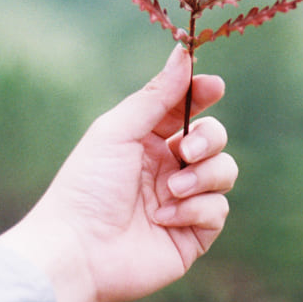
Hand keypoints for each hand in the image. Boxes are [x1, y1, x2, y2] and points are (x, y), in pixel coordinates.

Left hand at [0, 45, 236, 301]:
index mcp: (148, 140)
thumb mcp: (119, 129)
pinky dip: (196, 210)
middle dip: (208, 139)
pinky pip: (218, 210)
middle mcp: (168, 167)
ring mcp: (182, 200)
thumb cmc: (88, 186)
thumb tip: (183, 51)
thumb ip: (157, 94)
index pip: (187, 109)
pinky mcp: (193, 233)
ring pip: (224, 171)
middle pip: (214, 138)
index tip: (214, 86)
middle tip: (185, 151)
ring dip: (203, 177)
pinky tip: (165, 219)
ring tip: (171, 190)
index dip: (203, 94)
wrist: (78, 250)